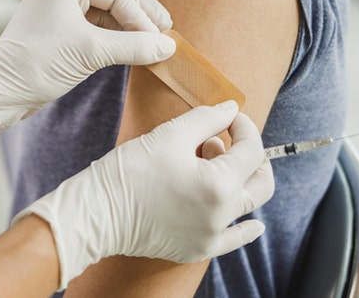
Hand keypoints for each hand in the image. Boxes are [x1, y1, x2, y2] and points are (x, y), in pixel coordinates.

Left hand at [0, 0, 176, 156]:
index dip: (141, 14)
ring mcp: (56, 10)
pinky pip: (93, 27)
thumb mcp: (92, 53)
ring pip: (104, 12)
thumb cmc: (38, 65)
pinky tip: (132, 48)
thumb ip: (134, 46)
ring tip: (154, 42)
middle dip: (140, 15)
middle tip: (167, 30)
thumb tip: (168, 46)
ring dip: (128, 27)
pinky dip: (114, 37)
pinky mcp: (56, 30)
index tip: (161, 36)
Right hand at [17, 102, 274, 289]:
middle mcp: (222, 214)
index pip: (251, 150)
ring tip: (213, 163)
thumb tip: (231, 108)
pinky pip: (232, 239)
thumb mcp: (171, 134)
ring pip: (247, 207)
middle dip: (252, 155)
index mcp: (219, 184)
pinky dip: (245, 229)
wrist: (97, 212)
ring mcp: (211, 236)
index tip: (230, 116)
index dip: (244, 127)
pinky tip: (254, 225)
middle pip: (260, 181)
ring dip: (241, 180)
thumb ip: (208, 118)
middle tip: (234, 139)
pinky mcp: (197, 249)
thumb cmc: (130, 171)